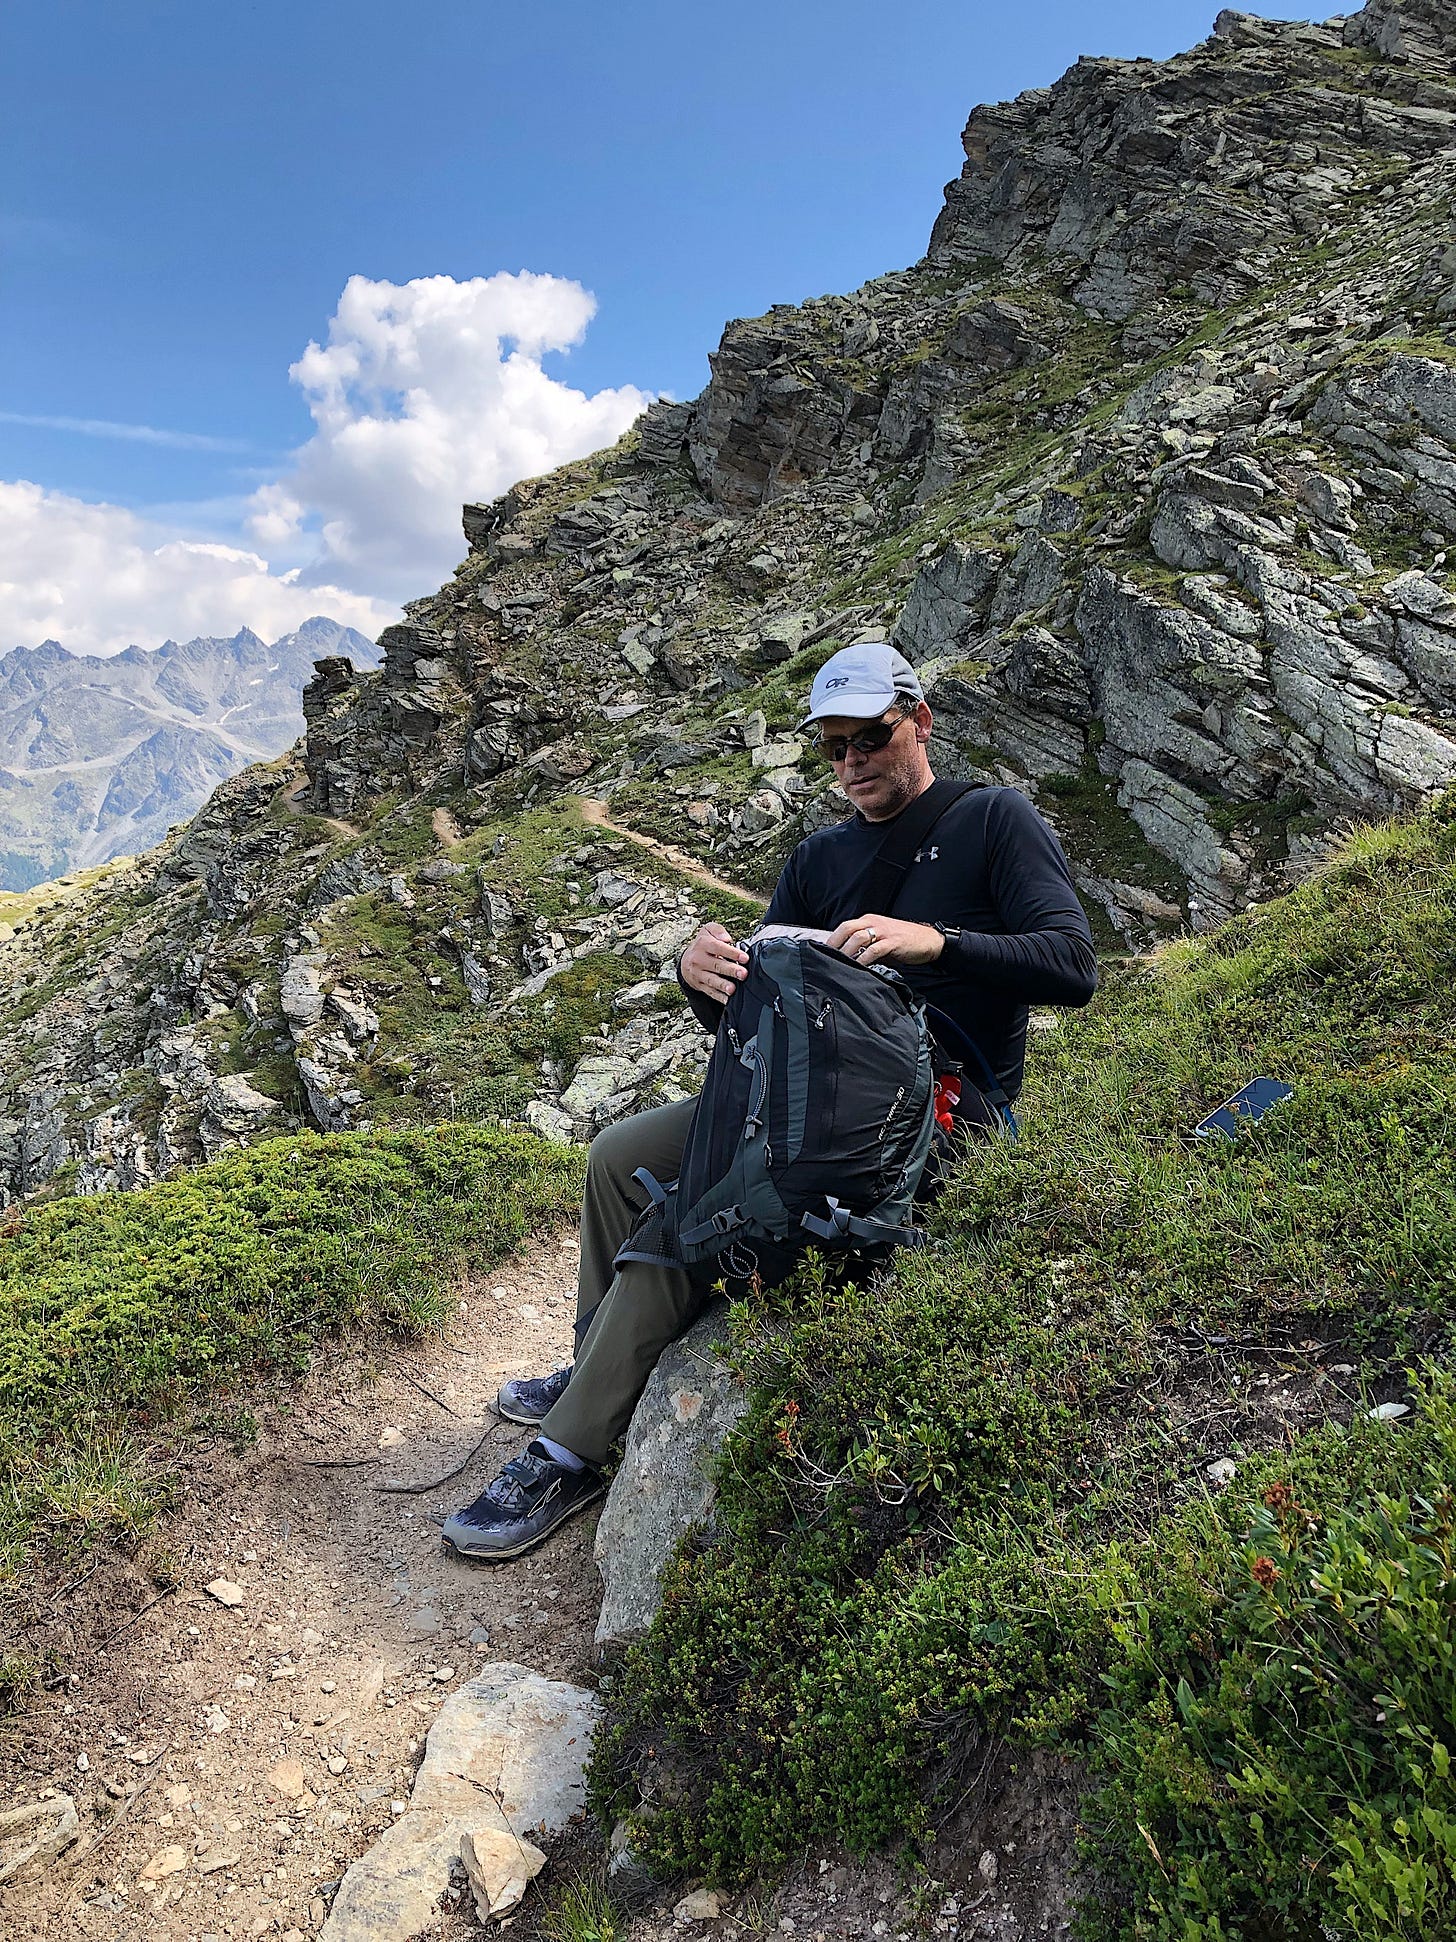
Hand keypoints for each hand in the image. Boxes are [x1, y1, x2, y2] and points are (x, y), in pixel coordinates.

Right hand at [680, 922, 749, 1001]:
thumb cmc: (702, 945)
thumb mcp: (707, 931)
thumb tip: (726, 938)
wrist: (685, 961)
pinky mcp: (699, 985)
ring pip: (711, 980)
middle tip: (743, 974)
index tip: (744, 958)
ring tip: (732, 989)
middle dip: (730, 970)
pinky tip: (727, 1000)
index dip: (732, 953)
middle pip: (716, 965)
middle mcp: (699, 959)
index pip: (718, 947)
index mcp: (703, 944)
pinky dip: (719, 997)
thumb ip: (717, 930)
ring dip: (723, 985)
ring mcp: (698, 973)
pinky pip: (709, 991)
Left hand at [824, 914, 944, 967]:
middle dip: (835, 944)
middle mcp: (874, 922)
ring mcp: (883, 931)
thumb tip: (848, 959)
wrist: (928, 940)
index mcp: (869, 920)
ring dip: (847, 952)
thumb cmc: (904, 941)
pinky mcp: (893, 942)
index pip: (845, 926)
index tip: (823, 952)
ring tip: (840, 963)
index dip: (832, 938)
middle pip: (847, 928)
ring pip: (858, 938)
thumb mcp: (881, 939)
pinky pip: (873, 950)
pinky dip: (864, 959)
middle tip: (827, 958)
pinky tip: (858, 967)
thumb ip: (865, 946)